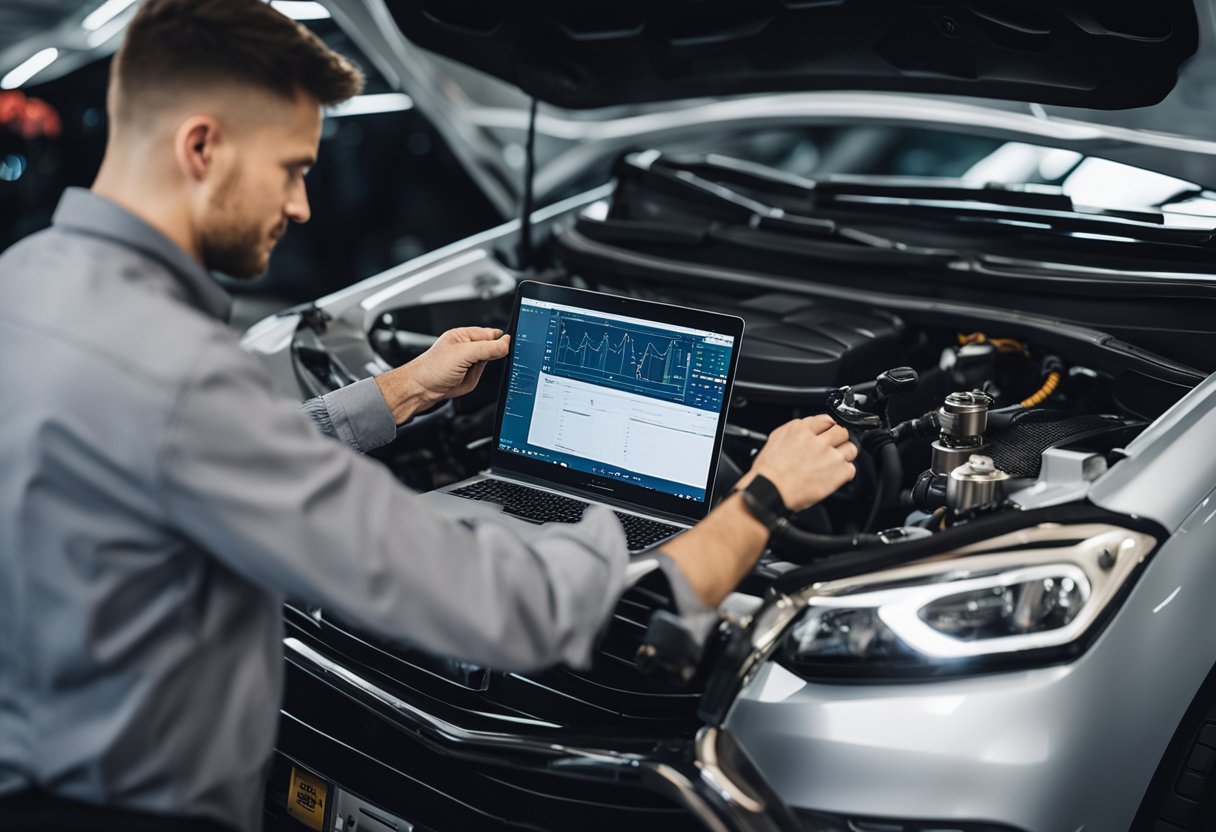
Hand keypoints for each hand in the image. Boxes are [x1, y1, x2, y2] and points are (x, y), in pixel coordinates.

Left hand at [375, 327, 509, 423]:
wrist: (419, 390)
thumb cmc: (431, 369)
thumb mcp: (463, 354)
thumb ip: (487, 348)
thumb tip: (506, 343)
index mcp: (463, 335)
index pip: (491, 333)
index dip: (500, 340)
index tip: (508, 347)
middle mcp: (466, 348)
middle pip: (492, 349)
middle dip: (490, 358)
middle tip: (478, 363)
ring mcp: (466, 363)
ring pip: (488, 365)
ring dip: (481, 371)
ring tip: (465, 373)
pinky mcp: (466, 376)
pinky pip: (480, 377)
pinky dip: (477, 381)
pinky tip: (463, 381)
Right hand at [739, 414, 856, 511]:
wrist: (770, 490)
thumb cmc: (768, 471)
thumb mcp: (775, 439)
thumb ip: (794, 431)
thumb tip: (807, 430)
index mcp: (801, 429)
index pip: (827, 419)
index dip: (828, 428)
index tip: (828, 434)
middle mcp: (818, 440)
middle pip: (842, 432)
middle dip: (838, 440)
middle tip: (832, 449)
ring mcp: (830, 455)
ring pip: (851, 448)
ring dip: (844, 456)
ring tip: (834, 464)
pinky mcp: (838, 472)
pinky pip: (851, 468)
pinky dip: (844, 474)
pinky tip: (833, 477)